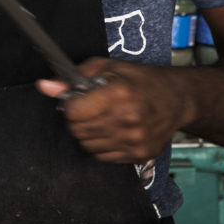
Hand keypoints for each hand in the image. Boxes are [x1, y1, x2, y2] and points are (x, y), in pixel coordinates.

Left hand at [36, 58, 189, 162]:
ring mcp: (134, 140)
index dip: (70, 104)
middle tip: (90, 108)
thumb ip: (74, 76)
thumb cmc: (142, 80)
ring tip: (104, 118)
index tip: (76, 99)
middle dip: (77, 118)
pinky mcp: (138, 155)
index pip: (73, 111)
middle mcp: (127, 119)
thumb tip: (45, 86)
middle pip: (77, 130)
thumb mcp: (108, 67)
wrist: (179, 99)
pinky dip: (102, 145)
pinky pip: (102, 156)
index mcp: (118, 93)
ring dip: (89, 133)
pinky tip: (114, 130)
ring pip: (87, 145)